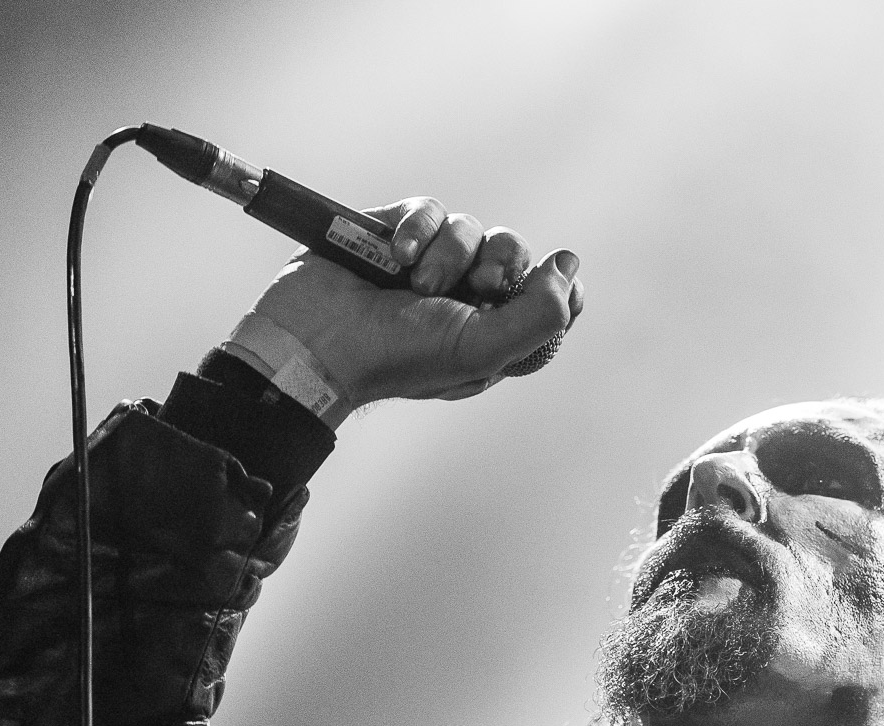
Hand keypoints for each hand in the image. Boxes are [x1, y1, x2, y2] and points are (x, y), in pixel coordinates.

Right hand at [241, 197, 582, 404]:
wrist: (315, 341)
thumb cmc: (398, 356)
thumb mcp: (480, 350)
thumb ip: (540, 315)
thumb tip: (568, 265)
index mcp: (494, 335)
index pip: (552, 299)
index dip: (553, 286)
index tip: (532, 291)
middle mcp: (468, 299)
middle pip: (517, 254)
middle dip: (501, 263)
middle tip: (477, 288)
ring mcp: (431, 264)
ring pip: (473, 227)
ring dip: (449, 252)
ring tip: (415, 283)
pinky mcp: (397, 234)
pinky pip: (431, 210)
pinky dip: (416, 229)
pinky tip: (394, 257)